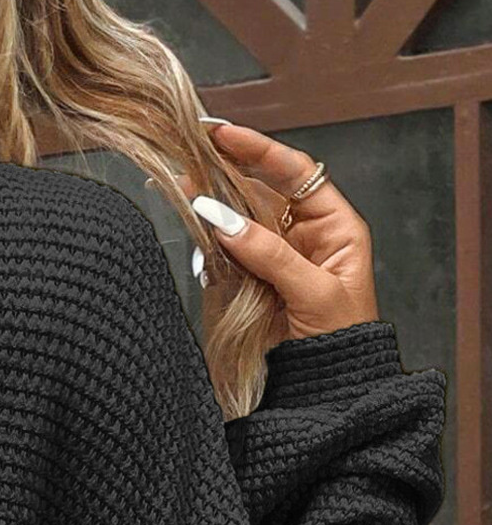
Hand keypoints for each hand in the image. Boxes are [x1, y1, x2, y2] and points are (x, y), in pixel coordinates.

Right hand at [177, 120, 379, 340]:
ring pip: (238, 222)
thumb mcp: (312, 291)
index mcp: (334, 226)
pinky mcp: (252, 285)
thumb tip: (221, 219)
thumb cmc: (342, 340)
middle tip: (188, 161)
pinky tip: (196, 236)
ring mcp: (275, 260)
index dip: (259, 150)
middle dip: (224, 175)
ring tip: (181, 194)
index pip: (294, 173)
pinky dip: (209, 247)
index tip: (223, 134)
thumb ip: (268, 254)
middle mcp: (303, 236)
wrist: (330, 389)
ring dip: (210, 209)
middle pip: (259, 192)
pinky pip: (226, 257)